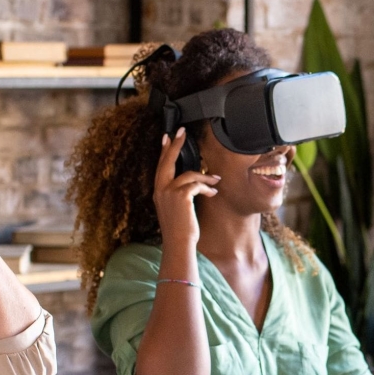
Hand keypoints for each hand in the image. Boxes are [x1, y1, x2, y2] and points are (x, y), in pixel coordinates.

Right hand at [154, 128, 218, 246]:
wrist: (178, 242)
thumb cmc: (179, 229)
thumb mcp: (174, 208)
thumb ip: (177, 194)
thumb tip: (192, 183)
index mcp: (158, 191)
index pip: (160, 166)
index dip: (164, 151)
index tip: (167, 137)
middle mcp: (160, 189)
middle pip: (168, 161)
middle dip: (175, 145)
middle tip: (182, 132)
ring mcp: (169, 192)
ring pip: (189, 174)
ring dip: (205, 177)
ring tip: (216, 180)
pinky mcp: (181, 196)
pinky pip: (197, 185)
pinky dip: (207, 188)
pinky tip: (213, 193)